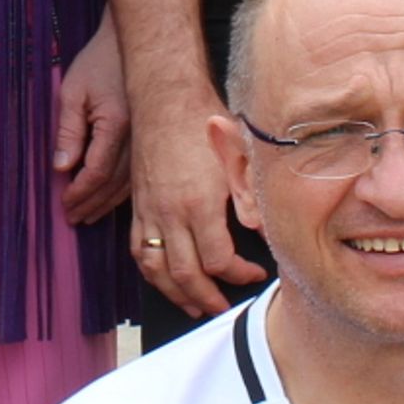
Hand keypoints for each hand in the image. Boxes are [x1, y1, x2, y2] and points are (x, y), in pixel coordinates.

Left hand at [54, 9, 131, 223]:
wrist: (140, 43)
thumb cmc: (100, 62)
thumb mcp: (73, 92)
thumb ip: (68, 131)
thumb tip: (61, 168)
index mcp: (116, 126)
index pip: (96, 172)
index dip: (79, 192)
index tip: (64, 204)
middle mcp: (138, 138)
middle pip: (114, 185)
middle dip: (91, 204)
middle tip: (73, 219)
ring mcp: (149, 139)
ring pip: (129, 184)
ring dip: (107, 203)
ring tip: (89, 216)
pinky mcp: (153, 138)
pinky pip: (140, 173)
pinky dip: (124, 191)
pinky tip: (112, 200)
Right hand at [129, 73, 264, 316]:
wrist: (165, 97)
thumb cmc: (203, 121)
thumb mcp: (238, 157)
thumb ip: (251, 199)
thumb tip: (266, 232)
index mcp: (199, 202)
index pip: (218, 260)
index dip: (239, 274)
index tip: (254, 272)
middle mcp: (170, 212)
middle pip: (185, 274)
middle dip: (207, 298)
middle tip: (224, 306)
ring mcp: (149, 210)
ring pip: (156, 269)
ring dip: (175, 294)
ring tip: (193, 305)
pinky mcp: (137, 204)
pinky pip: (138, 249)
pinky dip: (151, 272)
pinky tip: (164, 278)